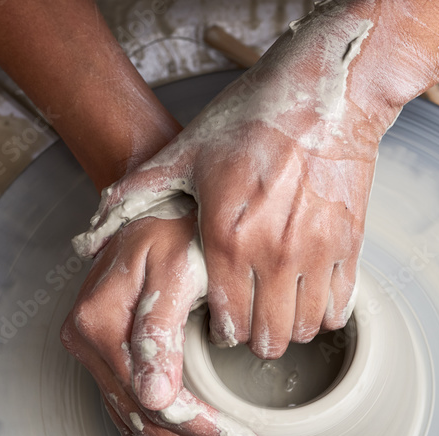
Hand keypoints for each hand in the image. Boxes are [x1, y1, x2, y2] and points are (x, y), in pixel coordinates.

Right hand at [61, 211, 276, 435]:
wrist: (156, 203)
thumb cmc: (175, 227)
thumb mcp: (174, 267)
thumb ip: (160, 330)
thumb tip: (156, 401)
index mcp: (98, 324)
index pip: (156, 401)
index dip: (207, 434)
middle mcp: (85, 345)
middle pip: (147, 423)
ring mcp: (91, 356)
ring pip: (139, 428)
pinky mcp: (106, 361)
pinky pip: (133, 416)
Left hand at [73, 4, 403, 359]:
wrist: (325, 94)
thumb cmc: (253, 119)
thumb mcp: (185, 154)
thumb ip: (137, 195)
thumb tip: (89, 235)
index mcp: (226, 238)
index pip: (228, 325)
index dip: (224, 333)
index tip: (224, 323)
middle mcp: (272, 254)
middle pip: (269, 338)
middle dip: (256, 338)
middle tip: (251, 323)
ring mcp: (316, 252)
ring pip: (306, 328)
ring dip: (291, 328)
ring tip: (280, 311)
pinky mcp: (349, 244)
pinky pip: (340, 307)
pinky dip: (326, 311)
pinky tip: (311, 297)